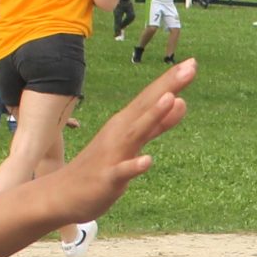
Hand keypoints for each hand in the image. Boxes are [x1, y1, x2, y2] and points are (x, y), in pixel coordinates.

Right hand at [39, 60, 195, 225]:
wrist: (63, 194)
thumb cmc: (100, 166)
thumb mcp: (134, 142)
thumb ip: (158, 124)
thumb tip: (181, 101)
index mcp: (126, 123)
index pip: (152, 97)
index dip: (172, 80)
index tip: (193, 62)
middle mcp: (120, 133)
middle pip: (146, 106)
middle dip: (168, 86)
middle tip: (191, 66)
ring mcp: (113, 154)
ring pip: (135, 132)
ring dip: (153, 116)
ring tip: (171, 98)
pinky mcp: (107, 178)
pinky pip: (122, 172)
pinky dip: (134, 165)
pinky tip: (148, 160)